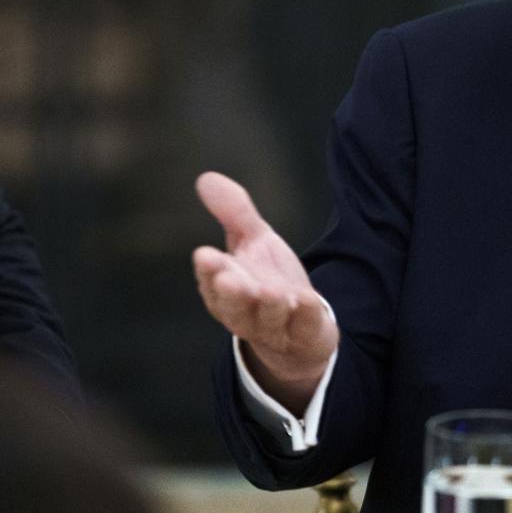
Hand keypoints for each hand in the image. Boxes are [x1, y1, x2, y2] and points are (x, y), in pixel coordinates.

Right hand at [191, 170, 338, 413]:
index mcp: (226, 289)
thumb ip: (234, 213)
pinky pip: (304, 327)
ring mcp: (276, 326)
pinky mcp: (306, 334)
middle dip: (232, 293)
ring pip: (268, 319)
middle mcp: (246, 312)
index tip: (205, 255)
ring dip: (268, 306)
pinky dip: (304, 315)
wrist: (300, 331)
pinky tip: (305, 300)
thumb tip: (206, 178)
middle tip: (228, 279)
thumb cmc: (267, 282)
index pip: (213, 281)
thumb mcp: (254, 242)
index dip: (209, 270)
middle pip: (234, 305)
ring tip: (269, 292)